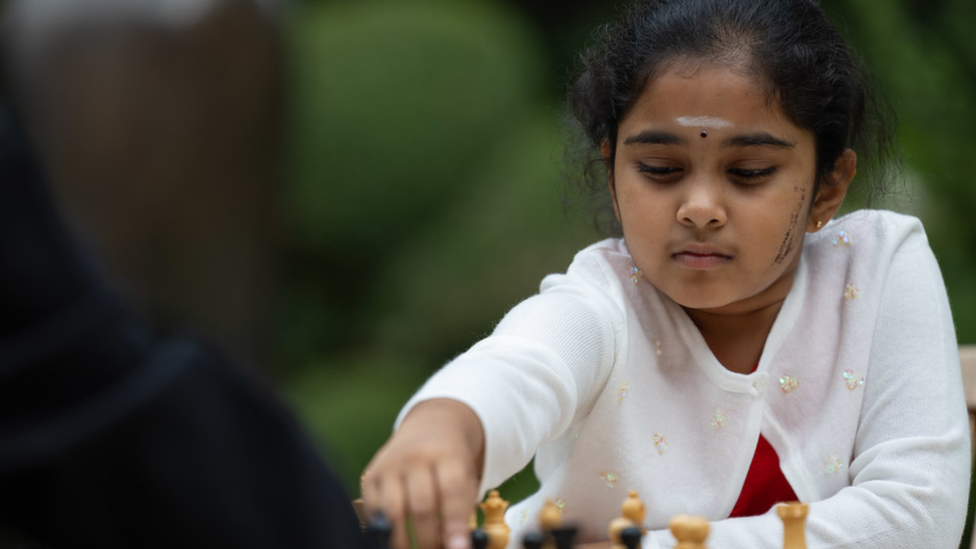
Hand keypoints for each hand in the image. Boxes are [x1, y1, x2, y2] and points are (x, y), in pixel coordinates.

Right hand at [361, 399, 484, 548]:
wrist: (429, 427)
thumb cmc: (451, 462)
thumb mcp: (466, 476)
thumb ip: (463, 510)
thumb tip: (457, 546)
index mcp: (447, 454)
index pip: (452, 491)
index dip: (455, 524)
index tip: (458, 548)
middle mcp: (416, 456)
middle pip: (421, 504)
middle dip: (428, 539)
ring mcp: (390, 464)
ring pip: (393, 510)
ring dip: (402, 540)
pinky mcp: (370, 475)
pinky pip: (373, 510)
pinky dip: (383, 530)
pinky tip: (394, 539)